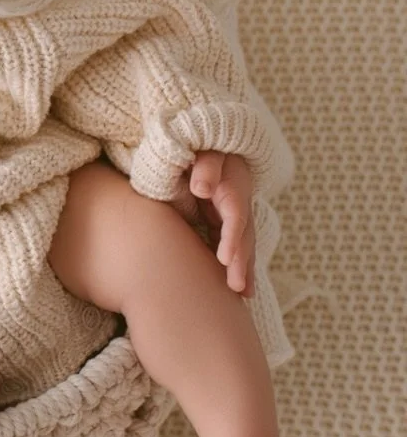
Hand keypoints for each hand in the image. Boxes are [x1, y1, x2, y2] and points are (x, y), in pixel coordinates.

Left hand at [171, 151, 256, 296]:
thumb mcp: (199, 149)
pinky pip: (236, 246)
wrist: (200, 144)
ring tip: (240, 292)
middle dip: (239, 258)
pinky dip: (239, 267)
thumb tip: (201, 189)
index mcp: (231, 179)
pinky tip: (242, 292)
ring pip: (243, 242)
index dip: (232, 233)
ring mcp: (235, 211)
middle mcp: (238, 198)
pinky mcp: (227, 222)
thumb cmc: (193, 147)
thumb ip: (205, 166)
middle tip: (234, 283)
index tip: (225, 257)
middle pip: (243, 231)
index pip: (235, 208)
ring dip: (243, 267)